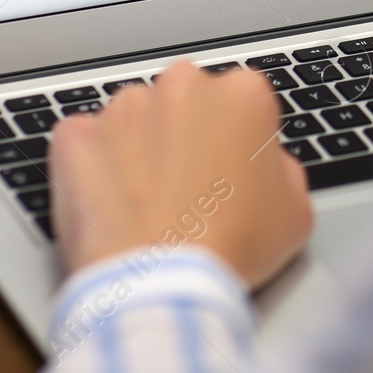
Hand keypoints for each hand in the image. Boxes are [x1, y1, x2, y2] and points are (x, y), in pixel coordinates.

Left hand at [48, 60, 312, 287]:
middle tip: (191, 190)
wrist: (161, 286)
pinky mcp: (76, 136)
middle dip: (187, 135)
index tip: (233, 172)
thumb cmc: (230, 249)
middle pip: (186, 101)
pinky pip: (85, 142)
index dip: (240, 141)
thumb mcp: (296, 210)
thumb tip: (266, 166)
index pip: (243, 102)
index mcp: (242, 93)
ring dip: (140, 148)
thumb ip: (281, 168)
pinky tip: (111, 205)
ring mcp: (123, 109)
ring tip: (147, 204)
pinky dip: (93, 166)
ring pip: (135, 119)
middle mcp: (182, 86)